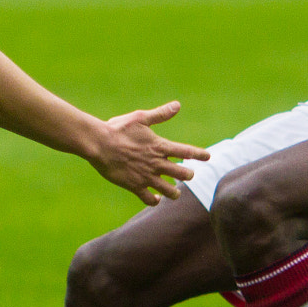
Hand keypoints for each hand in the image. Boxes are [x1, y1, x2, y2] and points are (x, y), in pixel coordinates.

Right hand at [84, 100, 209, 205]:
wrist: (99, 144)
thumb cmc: (118, 128)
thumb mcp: (140, 118)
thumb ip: (160, 114)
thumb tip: (177, 105)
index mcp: (159, 146)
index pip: (186, 151)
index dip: (199, 154)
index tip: (208, 156)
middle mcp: (156, 163)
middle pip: (182, 173)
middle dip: (187, 174)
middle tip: (188, 174)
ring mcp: (146, 176)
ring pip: (169, 190)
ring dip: (174, 192)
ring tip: (175, 192)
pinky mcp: (134, 186)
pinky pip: (149, 199)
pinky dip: (154, 201)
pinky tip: (155, 199)